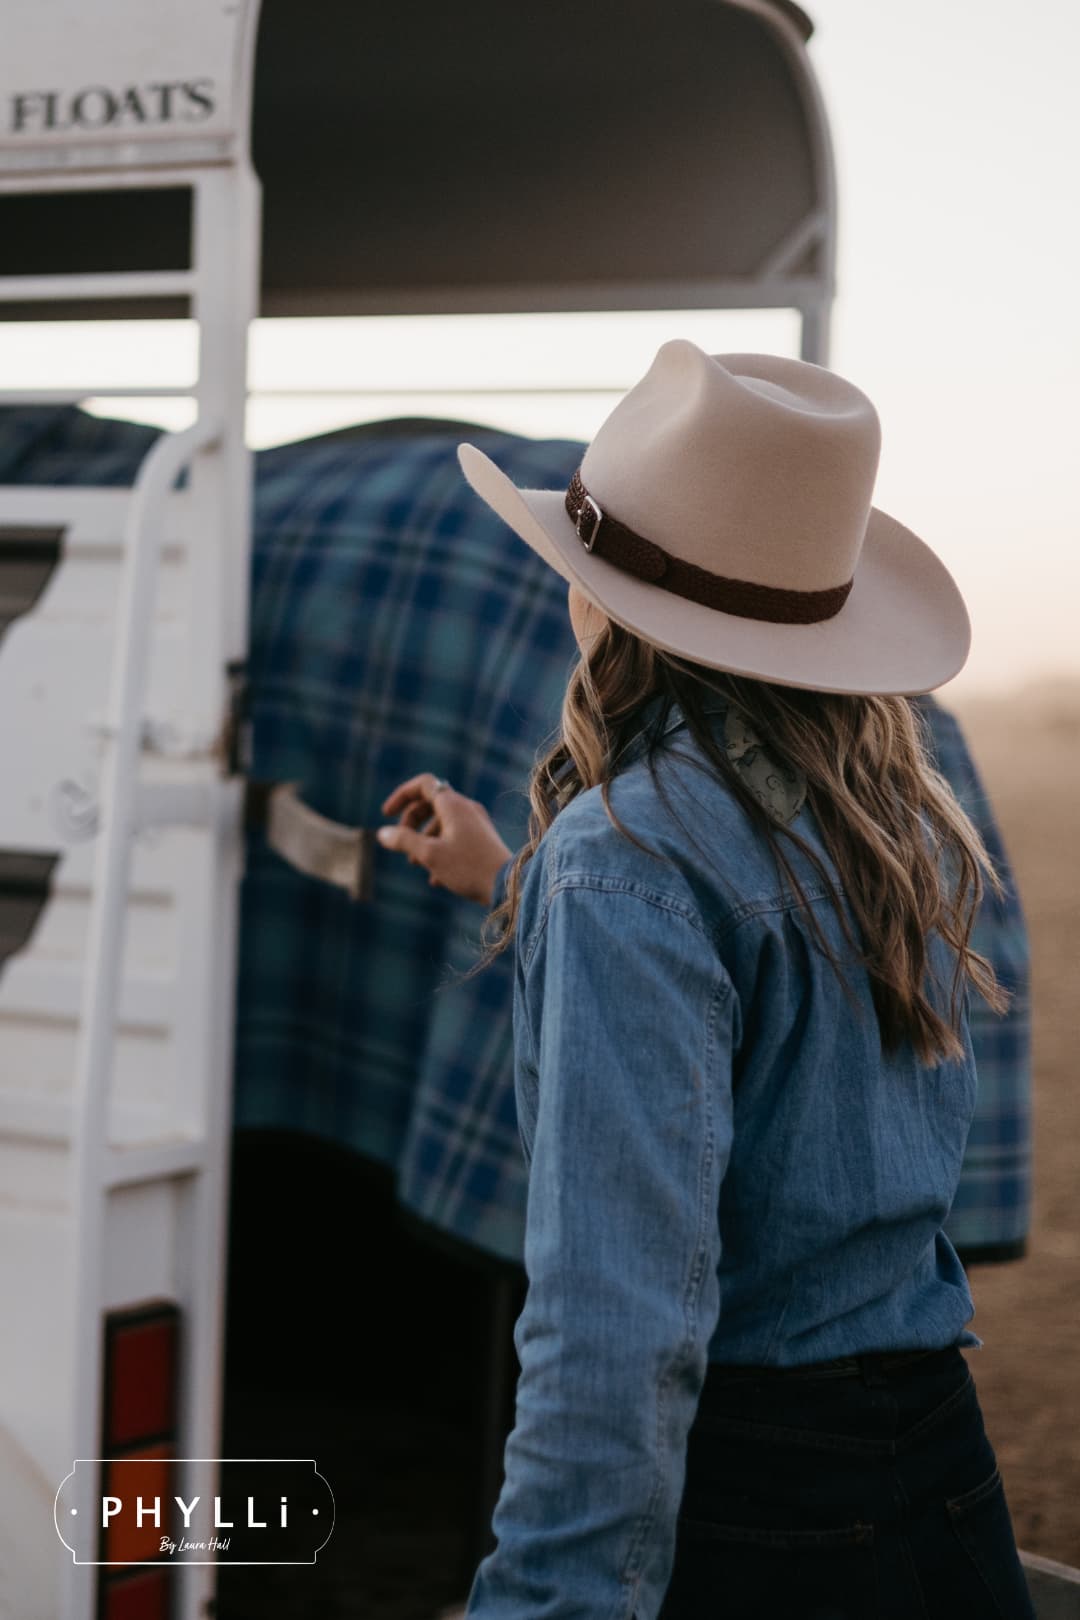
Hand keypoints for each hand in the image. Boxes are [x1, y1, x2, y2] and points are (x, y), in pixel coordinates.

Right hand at [376, 773, 512, 905]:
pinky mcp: (483, 840)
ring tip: (416, 864)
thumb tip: (382, 833)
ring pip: (442, 823)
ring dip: (424, 840)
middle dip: (411, 823)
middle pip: (430, 804)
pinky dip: (440, 850)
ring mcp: (476, 823)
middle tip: (402, 845)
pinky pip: (455, 837)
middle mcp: (466, 808)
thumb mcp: (429, 854)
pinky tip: (436, 879)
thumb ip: (403, 841)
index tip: (387, 815)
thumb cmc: (468, 867)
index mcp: (453, 805)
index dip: (401, 796)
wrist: (508, 885)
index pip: (423, 784)